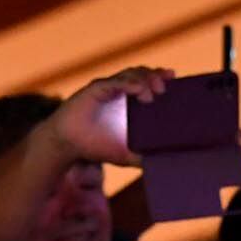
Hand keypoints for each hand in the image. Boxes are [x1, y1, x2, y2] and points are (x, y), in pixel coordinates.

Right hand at [44, 66, 171, 167]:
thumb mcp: (125, 154)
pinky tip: (142, 92)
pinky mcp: (95, 89)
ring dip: (145, 79)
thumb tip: (163, 166)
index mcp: (126, 100)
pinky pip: (115, 83)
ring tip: (157, 92)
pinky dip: (130, 85)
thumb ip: (143, 157)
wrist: (67, 145)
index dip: (160, 78)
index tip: (174, 78)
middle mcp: (117, 90)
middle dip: (155, 76)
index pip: (147, 83)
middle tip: (167, 87)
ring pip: (130, 74)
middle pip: (141, 74)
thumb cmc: (94, 146)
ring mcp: (106, 87)